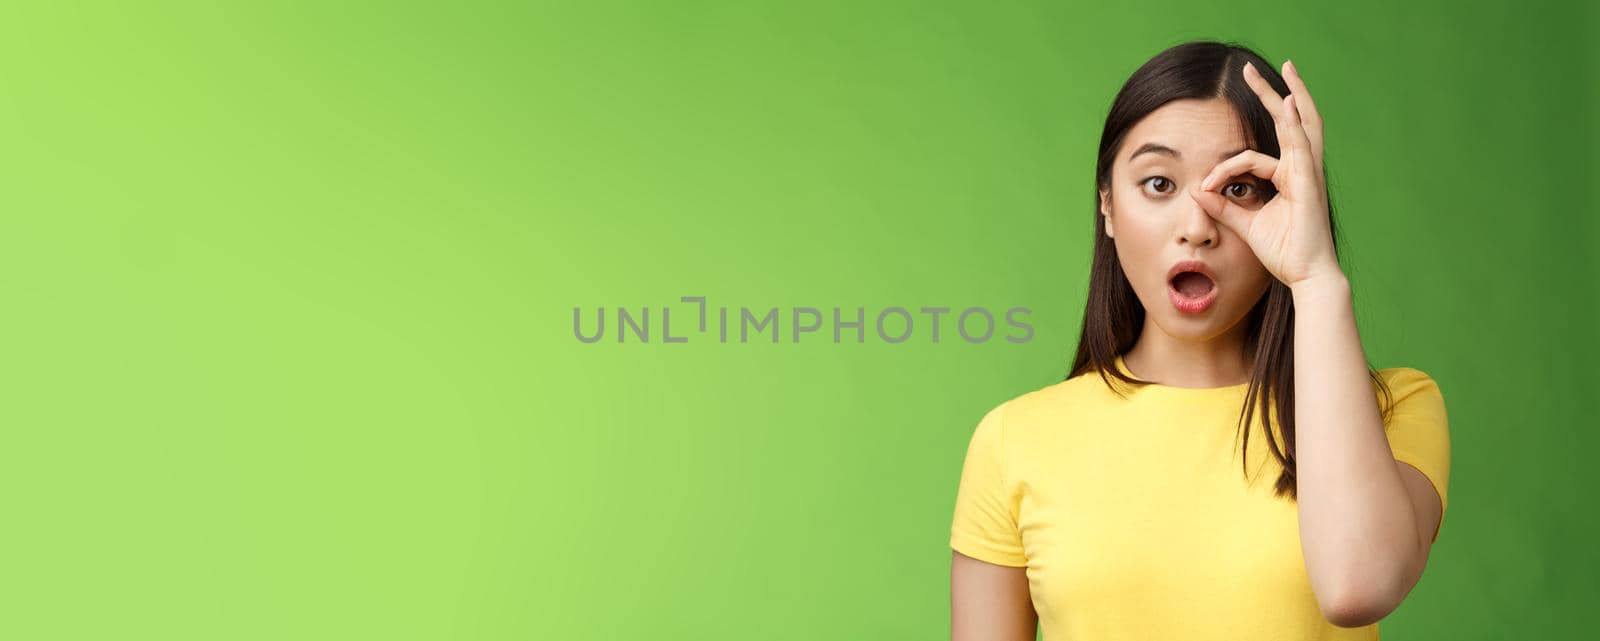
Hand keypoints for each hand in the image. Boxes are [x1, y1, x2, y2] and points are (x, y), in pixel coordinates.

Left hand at [1188, 59, 1342, 288]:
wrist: (1306, 276)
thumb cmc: (1284, 253)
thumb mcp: (1246, 225)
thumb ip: (1223, 207)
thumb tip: (1196, 191)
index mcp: (1288, 179)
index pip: (1251, 158)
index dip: (1222, 168)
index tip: (1203, 188)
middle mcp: (1300, 170)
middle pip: (1290, 122)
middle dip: (1272, 94)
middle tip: (1250, 70)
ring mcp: (1308, 174)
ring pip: (1302, 124)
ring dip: (1292, 95)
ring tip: (1286, 68)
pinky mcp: (1309, 183)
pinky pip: (1300, 147)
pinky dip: (1294, 125)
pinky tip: (1288, 103)